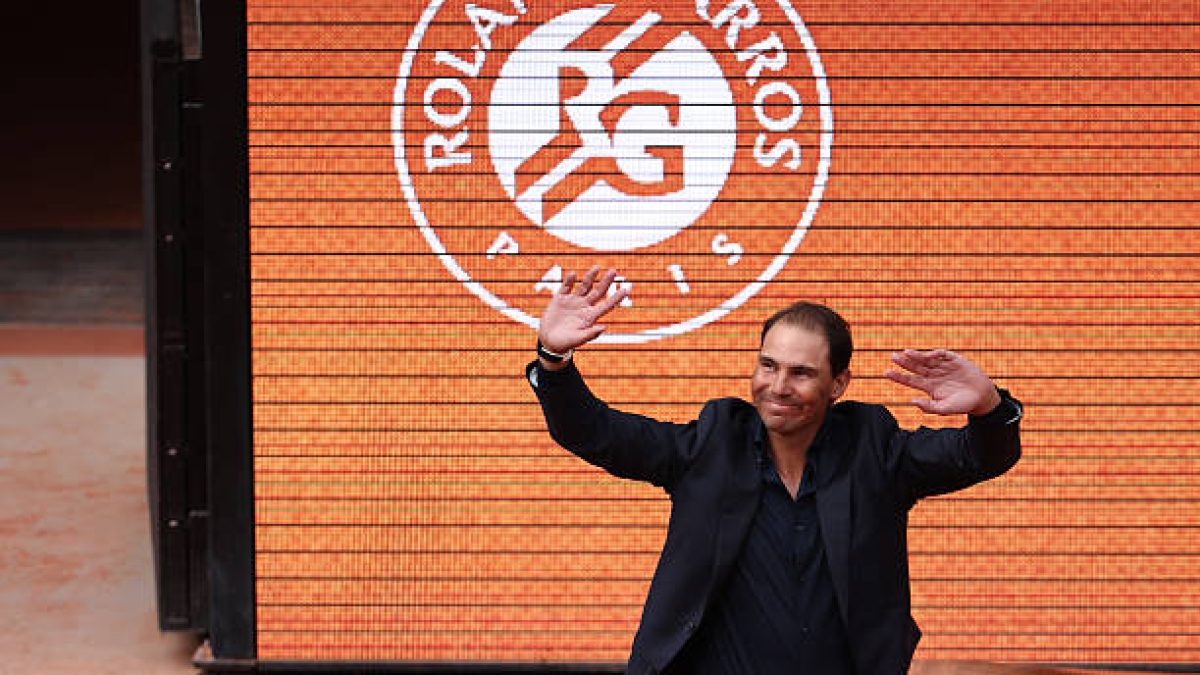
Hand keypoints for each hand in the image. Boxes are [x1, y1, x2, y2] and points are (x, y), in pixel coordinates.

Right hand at [537, 267, 628, 354]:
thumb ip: (591, 333)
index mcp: (590, 316)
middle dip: (606, 282)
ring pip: (584, 286)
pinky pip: (566, 287)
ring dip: (590, 277)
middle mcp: (584, 306)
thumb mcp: (578, 339)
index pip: (606, 305)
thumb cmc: (565, 343)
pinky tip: (573, 274)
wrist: (549, 341)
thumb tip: (605, 327)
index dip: (616, 298)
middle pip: (598, 292)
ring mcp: (572, 301)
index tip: (626, 290)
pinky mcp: (560, 299)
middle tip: (614, 271)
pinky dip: (569, 281)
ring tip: (597, 267)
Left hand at [885, 349, 1001, 415]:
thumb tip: (912, 401)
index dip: (899, 376)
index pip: (911, 380)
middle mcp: (934, 375)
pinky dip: (937, 354)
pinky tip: (929, 355)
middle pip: (916, 367)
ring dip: (917, 356)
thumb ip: (929, 407)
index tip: (886, 372)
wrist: (982, 398)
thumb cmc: (962, 405)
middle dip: (905, 362)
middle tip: (893, 357)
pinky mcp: (956, 361)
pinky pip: (944, 355)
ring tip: (906, 352)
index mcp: (929, 386)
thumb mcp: (945, 409)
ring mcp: (944, 367)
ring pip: (927, 360)